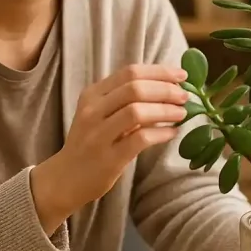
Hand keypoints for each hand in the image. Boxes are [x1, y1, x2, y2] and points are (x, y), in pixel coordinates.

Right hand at [31, 64, 189, 234]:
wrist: (66, 178)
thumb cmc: (90, 143)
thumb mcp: (100, 114)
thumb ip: (125, 100)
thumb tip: (168, 87)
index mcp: (92, 94)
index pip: (130, 72)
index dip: (159, 71)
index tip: (181, 75)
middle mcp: (92, 110)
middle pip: (135, 88)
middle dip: (165, 89)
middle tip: (184, 96)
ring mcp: (98, 134)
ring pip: (137, 111)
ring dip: (165, 110)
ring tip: (182, 113)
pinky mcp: (108, 158)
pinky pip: (140, 139)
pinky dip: (161, 133)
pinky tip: (172, 133)